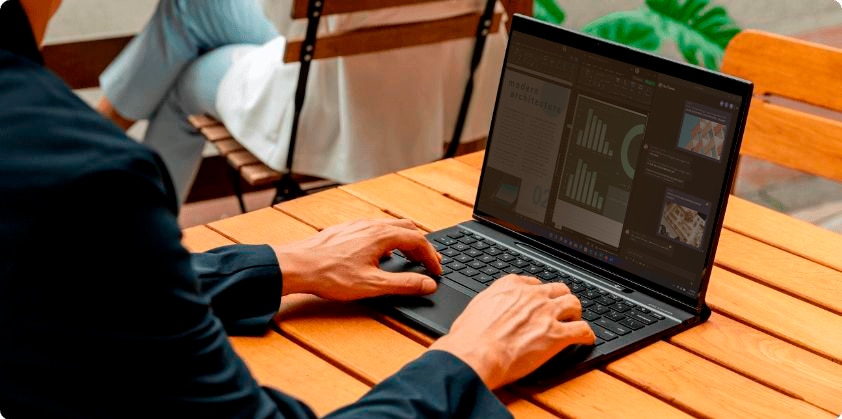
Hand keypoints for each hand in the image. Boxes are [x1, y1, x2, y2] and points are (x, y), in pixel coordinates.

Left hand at [273, 218, 441, 299]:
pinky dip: (388, 238)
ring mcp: (357, 225)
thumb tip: (428, 284)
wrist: (297, 266)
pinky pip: (375, 228)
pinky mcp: (346, 230)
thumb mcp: (372, 285)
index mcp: (381, 236)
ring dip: (405, 240)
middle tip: (429, 261)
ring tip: (410, 255)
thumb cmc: (330, 275)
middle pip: (407, 229)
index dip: (431, 256)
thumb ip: (404, 284)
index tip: (437, 270)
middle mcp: (371, 225)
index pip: (418, 240)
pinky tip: (381, 252)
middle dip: (421, 245)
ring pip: (390, 226)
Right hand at [429, 275, 594, 389]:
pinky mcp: (557, 335)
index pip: (533, 282)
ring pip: (574, 303)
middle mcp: (531, 295)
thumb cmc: (469, 337)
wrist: (476, 354)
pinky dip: (587, 335)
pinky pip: (582, 330)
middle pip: (558, 289)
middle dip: (560, 298)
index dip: (538, 292)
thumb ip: (489, 303)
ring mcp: (546, 313)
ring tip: (574, 321)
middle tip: (559, 309)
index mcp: (510, 286)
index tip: (538, 300)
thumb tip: (488, 310)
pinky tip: (585, 339)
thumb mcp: (475, 308)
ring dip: (575, 312)